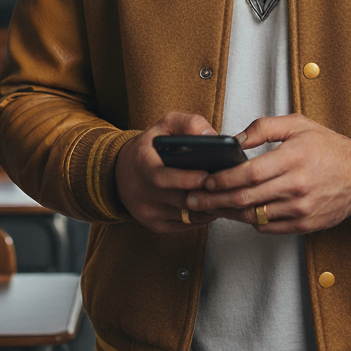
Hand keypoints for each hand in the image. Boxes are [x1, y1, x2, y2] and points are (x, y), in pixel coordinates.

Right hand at [114, 112, 225, 233]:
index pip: (162, 177)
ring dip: (209, 207)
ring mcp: (148, 212)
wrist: (121, 172)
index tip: (207, 174)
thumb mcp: (165, 125)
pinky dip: (202, 217)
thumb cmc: (150, 146)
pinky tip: (213, 205)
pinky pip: (185, 226)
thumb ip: (189, 124)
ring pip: (186, 216)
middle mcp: (142, 192)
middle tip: (228, 187)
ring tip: (226, 195)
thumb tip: (213, 136)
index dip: (186, 178)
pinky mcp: (154, 225)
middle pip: (179, 200)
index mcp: (142, 164)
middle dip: (206, 195)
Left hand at [185, 114, 350, 233]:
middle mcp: (297, 186)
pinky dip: (249, 220)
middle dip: (214, 199)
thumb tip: (235, 140)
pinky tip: (238, 212)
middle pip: (245, 198)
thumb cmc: (328, 147)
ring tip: (210, 206)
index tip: (206, 179)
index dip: (223, 178)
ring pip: (253, 215)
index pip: (249, 173)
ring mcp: (301, 208)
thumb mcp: (298, 124)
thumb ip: (264, 127)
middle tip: (195, 197)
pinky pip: (268, 227)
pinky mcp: (304, 224)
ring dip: (227, 213)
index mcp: (293, 158)